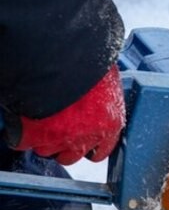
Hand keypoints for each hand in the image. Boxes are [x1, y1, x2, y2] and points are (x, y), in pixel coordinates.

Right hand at [7, 65, 124, 164]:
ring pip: (46, 151)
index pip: (101, 150)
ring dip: (41, 138)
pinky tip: (20, 119)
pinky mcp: (30, 136)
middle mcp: (86, 137)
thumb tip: (95, 101)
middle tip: (54, 128)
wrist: (57, 53)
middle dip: (62, 144)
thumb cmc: (85, 59)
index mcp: (110, 123)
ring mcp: (57, 139)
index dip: (89, 144)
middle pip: (71, 156)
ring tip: (36, 117)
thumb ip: (100, 101)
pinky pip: (20, 142)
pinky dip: (17, 133)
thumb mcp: (102, 81)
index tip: (81, 139)